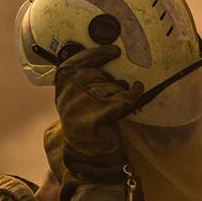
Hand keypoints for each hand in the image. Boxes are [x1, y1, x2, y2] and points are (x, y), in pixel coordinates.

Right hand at [50, 44, 142, 182]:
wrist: (86, 150)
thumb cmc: (82, 122)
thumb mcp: (72, 98)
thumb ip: (80, 80)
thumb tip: (103, 64)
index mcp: (62, 83)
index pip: (78, 60)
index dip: (98, 53)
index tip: (113, 51)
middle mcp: (72, 89)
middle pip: (100, 74)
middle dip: (111, 80)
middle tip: (115, 88)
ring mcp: (86, 101)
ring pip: (114, 86)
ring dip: (120, 92)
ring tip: (118, 101)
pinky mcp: (103, 112)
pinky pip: (126, 96)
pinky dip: (135, 92)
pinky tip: (138, 89)